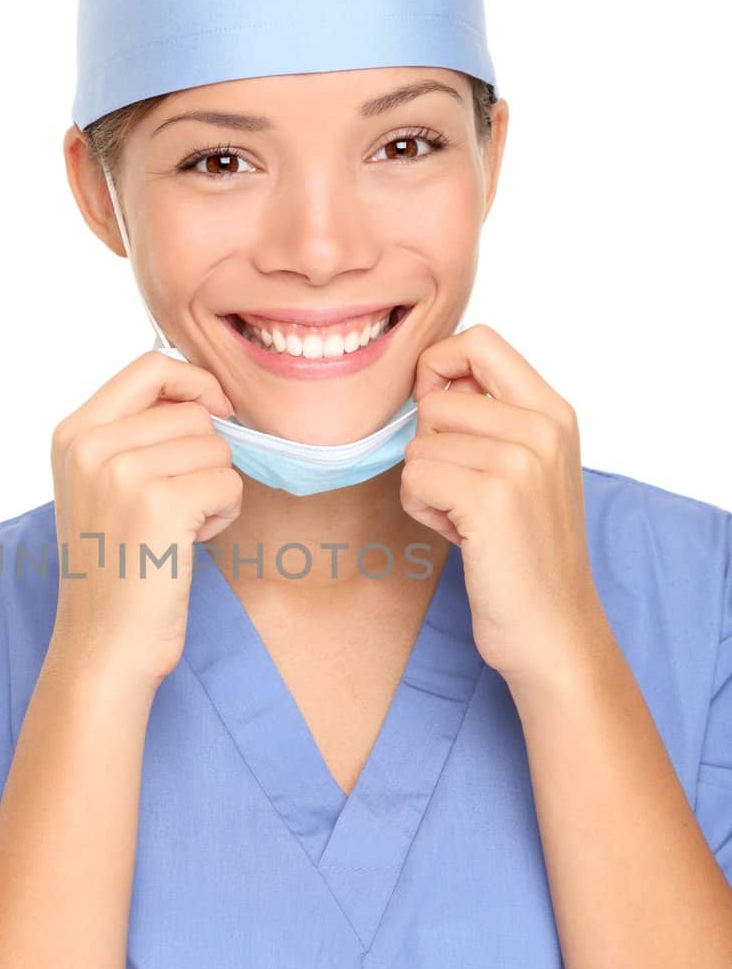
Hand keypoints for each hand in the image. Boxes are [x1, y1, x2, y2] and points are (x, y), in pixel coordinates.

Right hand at [49, 350, 243, 692]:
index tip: (214, 411)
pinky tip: (187, 544)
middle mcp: (90, 445)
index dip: (195, 382)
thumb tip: (207, 392)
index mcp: (72, 433)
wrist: (102, 645)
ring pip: (216, 448)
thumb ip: (135, 433)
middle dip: (205, 457)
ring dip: (215, 489)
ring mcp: (122, 473)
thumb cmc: (115, 568)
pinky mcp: (159, 504)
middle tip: (176, 506)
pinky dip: (222, 515)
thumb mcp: (101, 485)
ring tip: (177, 529)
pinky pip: (228, 483)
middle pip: (193, 412)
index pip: (149, 364)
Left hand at [399, 323, 605, 686]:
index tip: (440, 414)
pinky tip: (457, 535)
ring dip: (425, 485)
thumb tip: (429, 378)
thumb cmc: (525, 552)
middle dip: (431, 448)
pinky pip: (413, 476)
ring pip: (419, 442)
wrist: (553, 628)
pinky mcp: (490, 497)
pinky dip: (421, 509)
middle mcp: (542, 427)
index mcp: (554, 411)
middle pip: (435, 399)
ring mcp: (519, 460)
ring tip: (465, 517)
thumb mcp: (525, 467)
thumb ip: (491, 417)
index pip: (479, 340)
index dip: (439, 367)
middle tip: (464, 493)